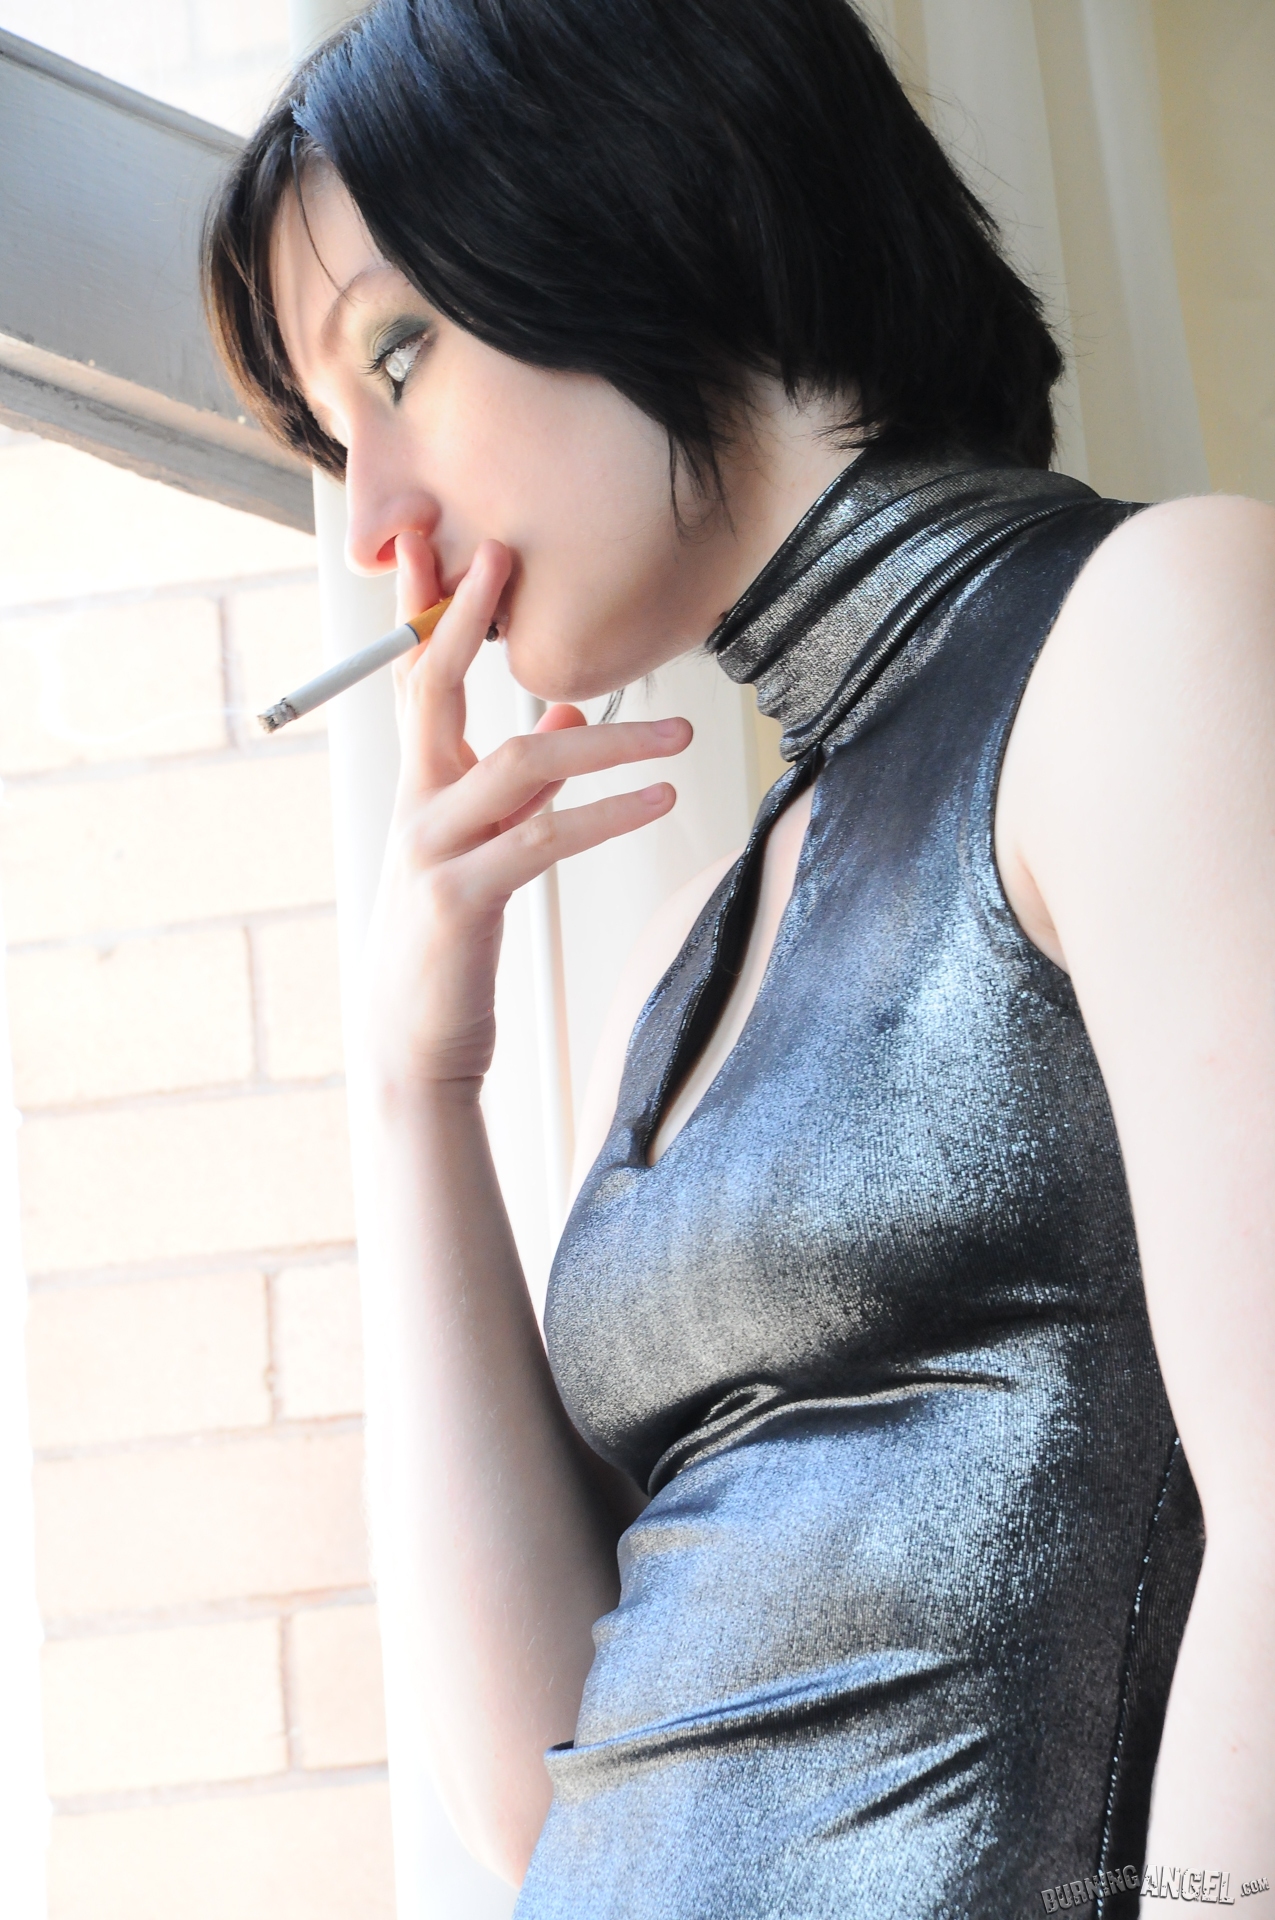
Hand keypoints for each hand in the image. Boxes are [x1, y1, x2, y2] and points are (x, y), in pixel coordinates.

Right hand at [365, 534, 691, 1087]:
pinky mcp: (461, 901)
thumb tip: (567, 711)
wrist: (413, 1042)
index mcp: (419, 789)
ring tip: (677, 729)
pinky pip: (545, 839)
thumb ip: (522, 783)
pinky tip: (658, 799)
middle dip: (467, 619)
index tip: (439, 543)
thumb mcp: (485, 847)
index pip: (417, 681)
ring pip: (519, 764)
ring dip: (606, 739)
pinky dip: (608, 814)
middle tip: (501, 556)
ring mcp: (431, 851)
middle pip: (435, 692)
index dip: (429, 611)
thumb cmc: (449, 942)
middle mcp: (414, 807)